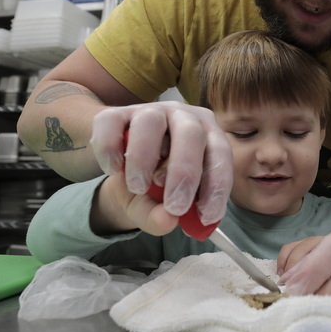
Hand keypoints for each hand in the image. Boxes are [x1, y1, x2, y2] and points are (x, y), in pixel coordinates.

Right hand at [90, 101, 232, 224]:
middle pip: (191, 133)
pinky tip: (114, 170)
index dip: (217, 184)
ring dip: (144, 160)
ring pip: (150, 123)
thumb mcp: (158, 208)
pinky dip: (110, 150)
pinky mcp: (115, 113)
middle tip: (175, 206)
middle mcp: (182, 117)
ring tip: (138, 187)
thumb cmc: (153, 186)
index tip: (207, 215)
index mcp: (207, 135)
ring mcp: (149, 111)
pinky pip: (111, 124)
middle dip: (184, 172)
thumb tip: (167, 220)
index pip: (219, 154)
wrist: (119, 169)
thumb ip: (162, 218)